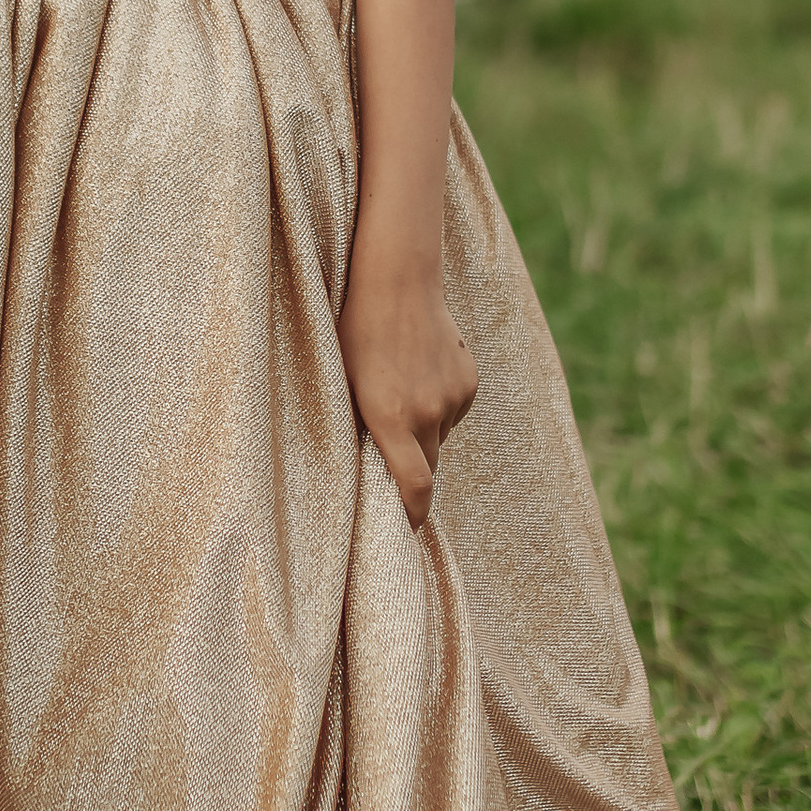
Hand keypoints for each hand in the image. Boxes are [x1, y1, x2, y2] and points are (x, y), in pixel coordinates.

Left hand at [337, 257, 476, 534]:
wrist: (398, 282)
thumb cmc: (355, 333)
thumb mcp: (341, 384)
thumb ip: (358, 429)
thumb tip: (366, 470)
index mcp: (391, 418)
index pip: (415, 487)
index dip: (412, 516)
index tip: (404, 528)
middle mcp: (427, 413)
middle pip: (429, 466)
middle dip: (413, 471)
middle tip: (392, 460)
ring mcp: (453, 397)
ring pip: (440, 435)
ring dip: (424, 431)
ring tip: (401, 393)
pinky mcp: (468, 382)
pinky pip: (453, 410)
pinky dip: (438, 406)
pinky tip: (419, 375)